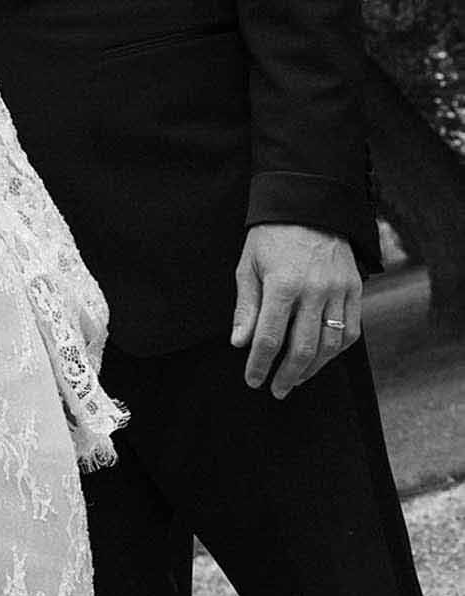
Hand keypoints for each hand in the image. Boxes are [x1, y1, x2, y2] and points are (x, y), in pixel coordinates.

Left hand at [231, 223, 361, 398]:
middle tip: (276, 390)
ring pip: (330, 345)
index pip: (270, 338)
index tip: (253, 380)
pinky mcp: (355, 290)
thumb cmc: (272, 236)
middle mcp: (315, 291)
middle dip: (287, 375)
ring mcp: (339, 291)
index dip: (260, 364)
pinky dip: (336, 350)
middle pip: (303, 348)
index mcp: (283, 284)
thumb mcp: (248, 266)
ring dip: (313, 368)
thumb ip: (246, 307)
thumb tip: (240, 342)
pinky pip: (351, 331)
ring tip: (296, 378)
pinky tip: (321, 358)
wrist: (309, 206)